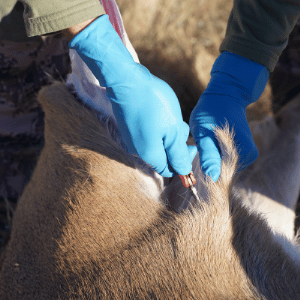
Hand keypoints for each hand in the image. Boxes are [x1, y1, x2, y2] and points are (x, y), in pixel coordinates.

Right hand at [69, 15, 196, 176]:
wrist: (127, 81)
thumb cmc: (154, 104)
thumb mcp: (173, 131)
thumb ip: (179, 155)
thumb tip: (184, 172)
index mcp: (150, 155)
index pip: (169, 170)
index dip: (183, 162)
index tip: (191, 146)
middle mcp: (138, 151)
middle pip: (163, 157)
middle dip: (176, 145)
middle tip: (181, 125)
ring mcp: (131, 139)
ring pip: (156, 144)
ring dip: (168, 135)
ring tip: (172, 116)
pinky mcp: (128, 128)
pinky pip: (147, 135)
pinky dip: (158, 128)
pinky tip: (160, 112)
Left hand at [189, 52, 268, 180]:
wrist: (226, 95)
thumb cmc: (211, 111)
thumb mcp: (203, 132)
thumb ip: (208, 155)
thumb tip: (213, 177)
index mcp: (240, 152)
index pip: (220, 176)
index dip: (204, 171)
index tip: (194, 160)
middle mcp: (248, 157)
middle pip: (223, 172)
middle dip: (208, 165)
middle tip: (199, 146)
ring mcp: (247, 155)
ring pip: (223, 167)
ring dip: (211, 160)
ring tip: (206, 142)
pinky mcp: (243, 152)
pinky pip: (226, 161)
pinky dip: (216, 156)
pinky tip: (212, 143)